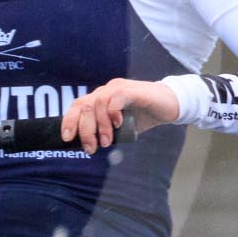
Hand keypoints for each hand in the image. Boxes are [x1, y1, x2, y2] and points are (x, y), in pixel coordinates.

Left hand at [62, 79, 178, 150]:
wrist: (170, 106)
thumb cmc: (144, 116)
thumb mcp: (121, 127)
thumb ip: (106, 132)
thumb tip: (89, 146)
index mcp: (101, 98)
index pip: (77, 106)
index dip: (69, 121)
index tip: (67, 139)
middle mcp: (106, 90)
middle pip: (84, 106)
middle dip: (84, 130)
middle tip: (91, 148)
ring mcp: (119, 88)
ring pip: (97, 103)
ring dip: (99, 126)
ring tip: (106, 141)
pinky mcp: (132, 90)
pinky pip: (115, 98)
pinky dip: (113, 113)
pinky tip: (118, 124)